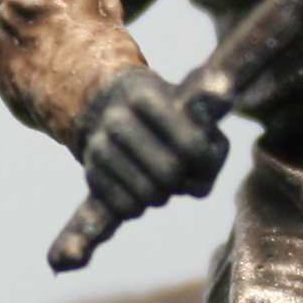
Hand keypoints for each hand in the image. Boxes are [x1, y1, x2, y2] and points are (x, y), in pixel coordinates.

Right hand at [78, 69, 228, 215]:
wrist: (114, 107)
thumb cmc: (168, 116)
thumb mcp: (195, 114)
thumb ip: (212, 147)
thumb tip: (198, 187)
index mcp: (146, 96)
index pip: (191, 145)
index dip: (204, 161)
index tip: (202, 158)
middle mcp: (117, 118)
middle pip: (169, 172)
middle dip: (181, 180)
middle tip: (179, 175)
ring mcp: (98, 146)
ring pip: (147, 194)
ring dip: (161, 196)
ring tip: (160, 183)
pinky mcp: (90, 172)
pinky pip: (124, 207)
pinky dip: (138, 207)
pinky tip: (140, 194)